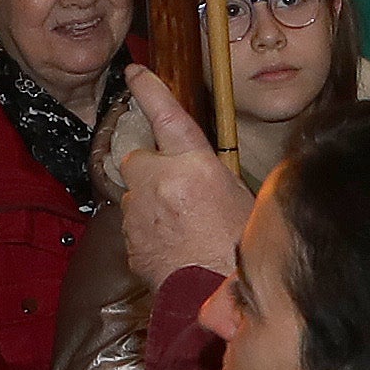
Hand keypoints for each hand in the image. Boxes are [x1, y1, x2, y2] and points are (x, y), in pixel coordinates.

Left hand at [101, 66, 249, 292]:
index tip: (133, 73)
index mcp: (193, 165)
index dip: (149, 90)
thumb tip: (200, 172)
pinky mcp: (129, 240)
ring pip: (136, 195)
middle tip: (178, 189)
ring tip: (183, 226)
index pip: (166, 115)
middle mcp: (159, 182)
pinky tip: (174, 246)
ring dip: (151, 202)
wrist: (218, 295)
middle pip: (139, 159)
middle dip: (152, 168)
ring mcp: (139, 212)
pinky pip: (134, 225)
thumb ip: (211, 175)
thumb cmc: (241, 248)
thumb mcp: (241, 198)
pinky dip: (149, 230)